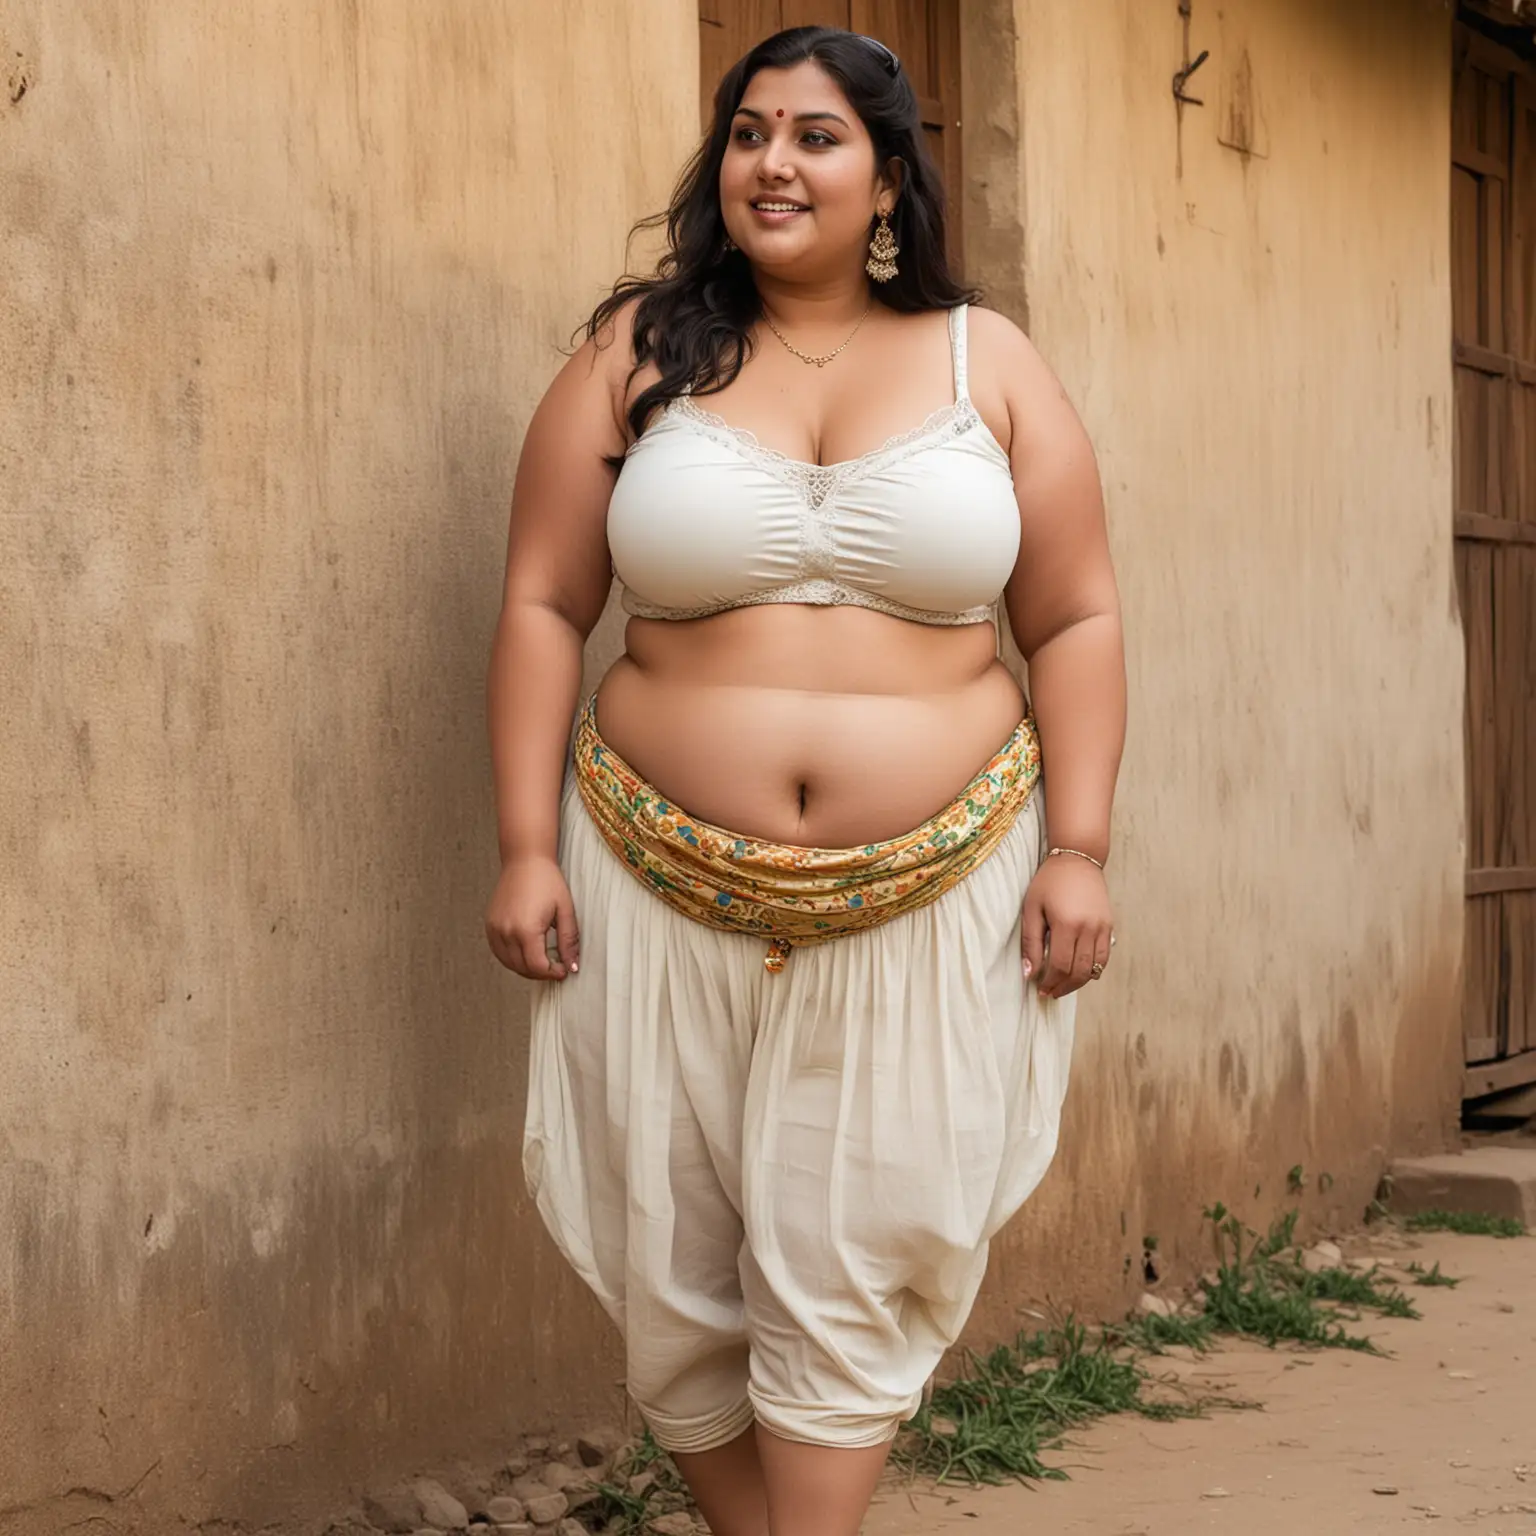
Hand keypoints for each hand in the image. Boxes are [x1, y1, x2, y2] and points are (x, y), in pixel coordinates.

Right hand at [485, 854, 580, 980]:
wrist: (525, 860)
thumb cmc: (547, 881)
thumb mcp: (565, 911)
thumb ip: (568, 941)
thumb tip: (571, 966)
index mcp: (526, 930)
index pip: (537, 966)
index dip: (552, 973)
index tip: (563, 970)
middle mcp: (506, 932)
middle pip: (522, 968)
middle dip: (541, 973)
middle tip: (556, 967)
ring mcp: (495, 929)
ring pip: (509, 963)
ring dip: (526, 968)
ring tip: (542, 961)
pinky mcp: (490, 925)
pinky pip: (499, 952)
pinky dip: (512, 958)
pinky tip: (526, 953)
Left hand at [1021, 854, 1113, 999]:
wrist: (1077, 859)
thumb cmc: (1049, 883)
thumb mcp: (1031, 909)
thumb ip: (1030, 943)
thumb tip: (1029, 973)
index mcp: (1066, 924)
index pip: (1060, 966)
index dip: (1050, 982)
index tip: (1040, 989)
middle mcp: (1088, 928)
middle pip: (1079, 972)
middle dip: (1063, 987)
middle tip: (1050, 993)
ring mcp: (1102, 928)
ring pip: (1095, 969)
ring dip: (1078, 983)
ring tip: (1063, 986)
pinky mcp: (1109, 926)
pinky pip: (1104, 957)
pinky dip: (1093, 970)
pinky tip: (1079, 973)